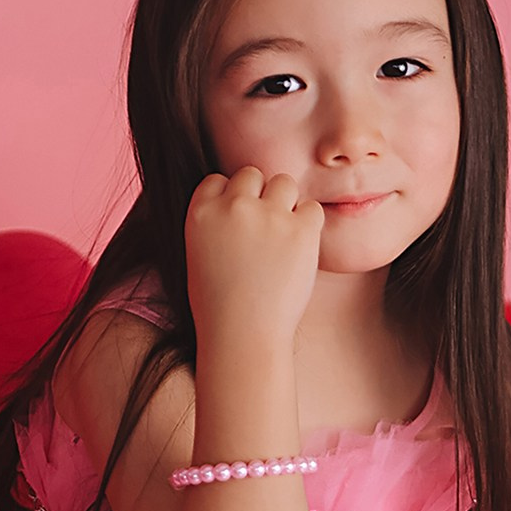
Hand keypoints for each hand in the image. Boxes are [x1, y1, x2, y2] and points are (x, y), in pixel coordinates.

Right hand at [185, 167, 324, 351]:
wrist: (243, 336)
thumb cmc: (219, 308)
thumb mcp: (198, 258)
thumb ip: (214, 225)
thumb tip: (235, 206)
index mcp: (201, 212)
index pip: (219, 180)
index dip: (231, 199)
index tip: (237, 226)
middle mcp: (234, 206)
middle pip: (252, 175)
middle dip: (259, 197)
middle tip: (264, 233)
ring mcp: (268, 215)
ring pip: (284, 184)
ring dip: (286, 205)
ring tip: (283, 241)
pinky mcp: (300, 230)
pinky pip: (311, 209)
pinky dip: (309, 226)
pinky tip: (299, 251)